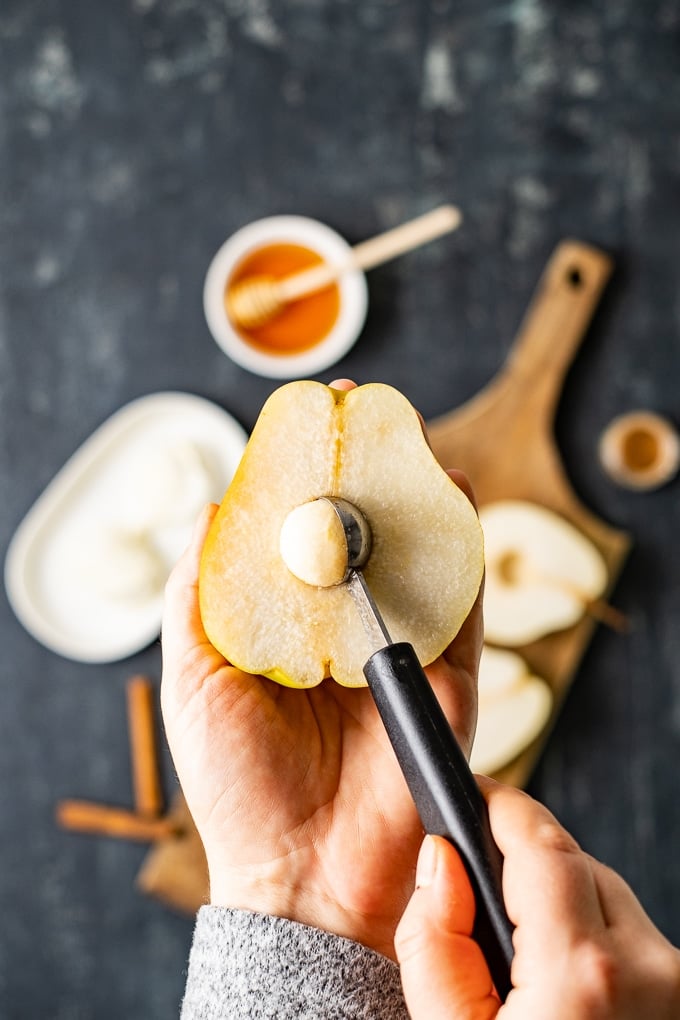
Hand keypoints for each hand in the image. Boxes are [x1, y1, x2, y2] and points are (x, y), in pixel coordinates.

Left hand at [160, 381, 482, 959]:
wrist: (301, 871)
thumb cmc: (237, 782)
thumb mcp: (193, 676)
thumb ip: (199, 596)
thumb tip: (212, 513)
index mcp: (286, 627)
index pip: (297, 535)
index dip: (299, 476)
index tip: (302, 422)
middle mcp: (343, 628)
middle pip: (359, 531)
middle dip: (360, 466)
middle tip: (356, 409)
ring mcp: (396, 648)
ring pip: (412, 552)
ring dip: (411, 490)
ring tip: (401, 434)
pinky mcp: (443, 676)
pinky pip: (461, 600)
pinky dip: (459, 546)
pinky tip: (449, 493)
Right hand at [396, 778, 679, 1017]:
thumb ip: (434, 942)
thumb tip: (440, 861)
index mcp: (585, 974)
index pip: (541, 841)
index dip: (500, 805)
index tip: (472, 790)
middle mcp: (655, 971)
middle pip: (578, 865)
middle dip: (526, 862)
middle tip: (476, 893)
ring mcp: (679, 990)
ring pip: (612, 902)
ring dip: (563, 906)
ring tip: (519, 962)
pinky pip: (637, 944)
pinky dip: (596, 944)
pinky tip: (562, 989)